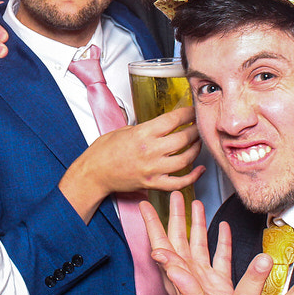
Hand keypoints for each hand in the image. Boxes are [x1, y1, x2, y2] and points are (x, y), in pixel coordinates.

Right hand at [60, 106, 203, 221]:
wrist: (94, 173)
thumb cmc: (103, 151)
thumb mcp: (124, 130)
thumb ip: (145, 128)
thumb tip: (161, 125)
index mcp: (142, 134)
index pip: (173, 120)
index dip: (188, 113)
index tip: (193, 110)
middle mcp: (150, 151)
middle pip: (184, 138)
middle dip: (195, 129)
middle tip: (198, 125)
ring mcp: (153, 169)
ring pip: (185, 159)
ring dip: (196, 150)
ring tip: (198, 143)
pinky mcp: (153, 184)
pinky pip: (179, 183)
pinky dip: (192, 177)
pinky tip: (199, 170)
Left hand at [142, 199, 233, 294]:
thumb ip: (176, 276)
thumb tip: (157, 252)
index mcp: (176, 276)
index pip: (160, 242)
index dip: (152, 223)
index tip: (143, 203)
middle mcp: (188, 274)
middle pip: (179, 238)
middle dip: (176, 215)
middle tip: (174, 194)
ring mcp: (205, 278)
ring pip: (199, 243)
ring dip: (197, 223)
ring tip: (196, 203)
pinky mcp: (222, 284)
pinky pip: (221, 257)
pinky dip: (222, 241)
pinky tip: (223, 227)